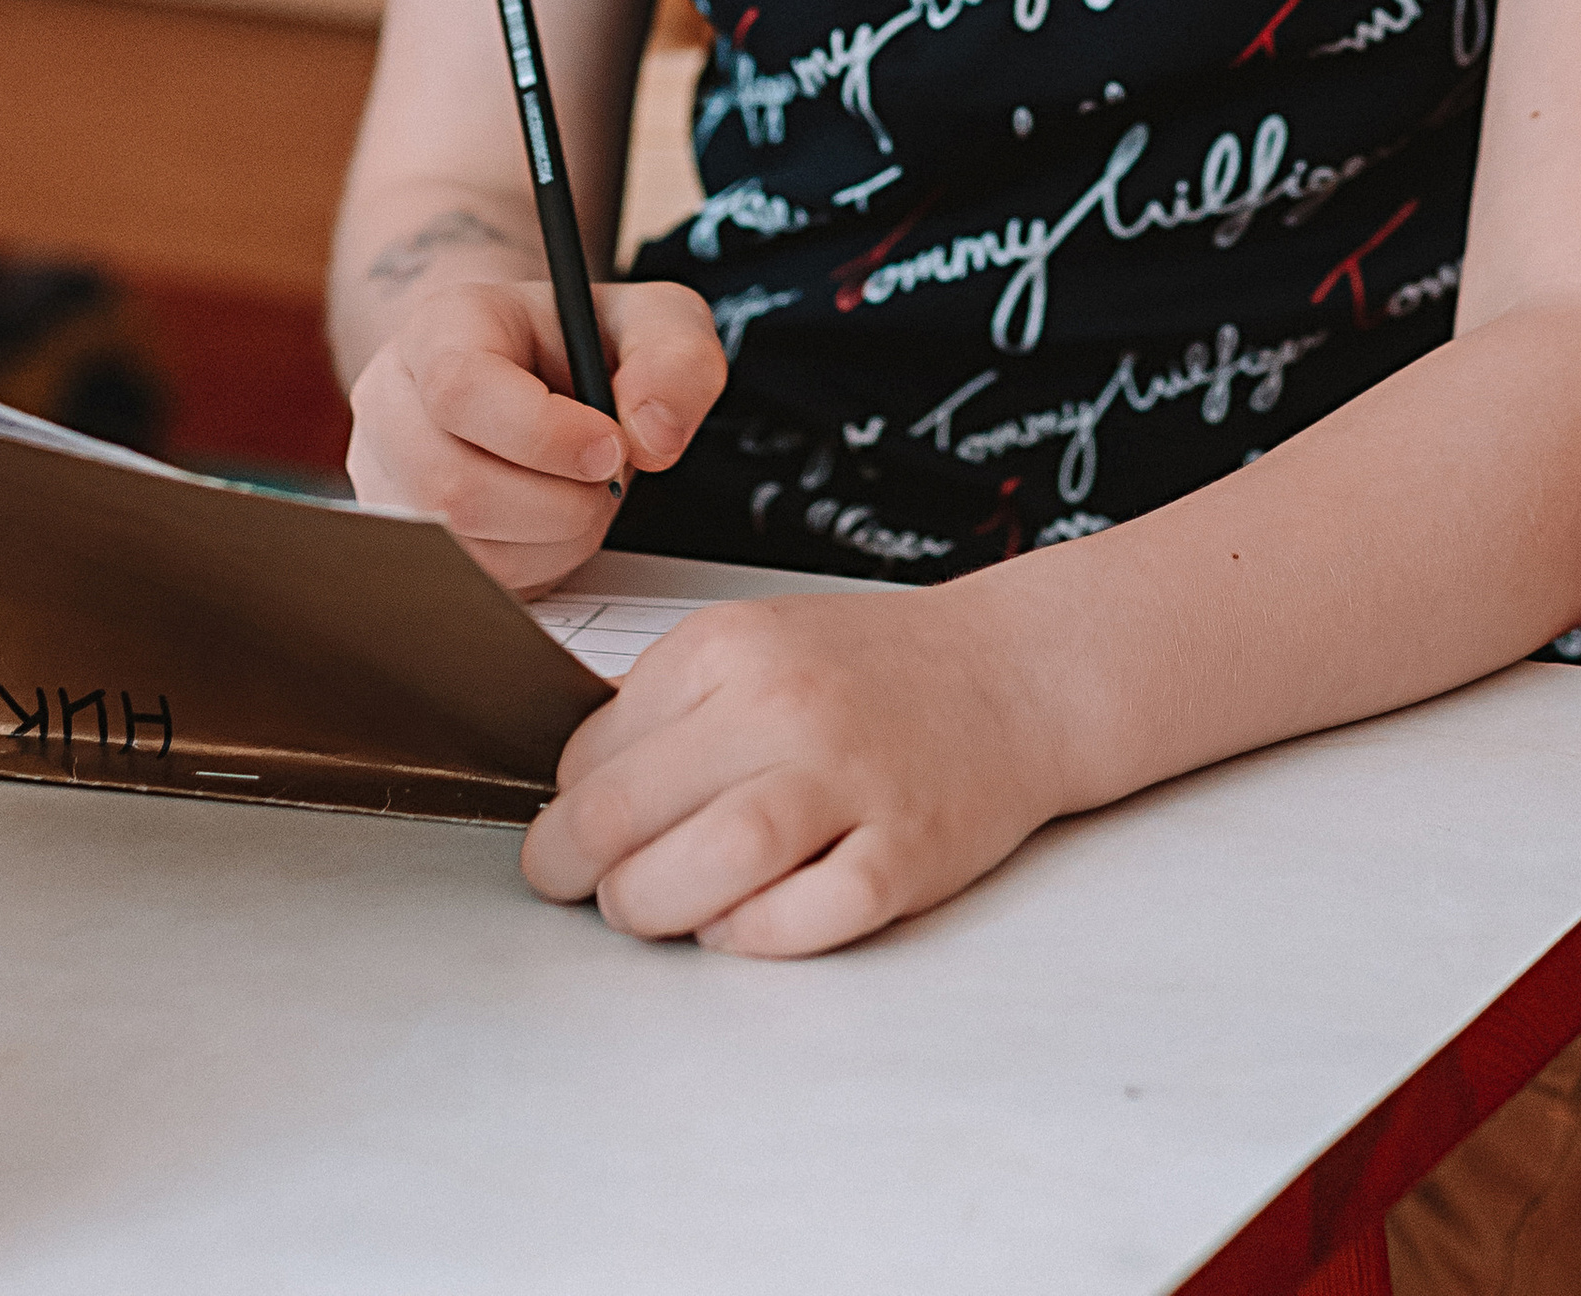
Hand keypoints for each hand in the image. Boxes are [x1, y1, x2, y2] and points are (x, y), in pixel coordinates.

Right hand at [346, 275, 724, 596]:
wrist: (530, 368)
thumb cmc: (583, 340)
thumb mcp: (654, 320)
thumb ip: (674, 359)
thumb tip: (653, 438)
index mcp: (443, 326)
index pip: (460, 387)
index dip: (543, 433)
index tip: (612, 447)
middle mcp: (393, 402)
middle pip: (453, 486)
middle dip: (560, 501)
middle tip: (608, 477)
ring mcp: (386, 478)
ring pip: (464, 548)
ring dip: (554, 538)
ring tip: (582, 492)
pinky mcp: (404, 541)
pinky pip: (470, 583)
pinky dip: (534, 566)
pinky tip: (554, 523)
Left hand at [522, 580, 1065, 954]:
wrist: (1012, 673)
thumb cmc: (874, 673)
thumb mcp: (755, 642)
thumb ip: (666, 708)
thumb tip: (574, 798)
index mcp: (730, 645)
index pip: (588, 752)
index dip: (567, 810)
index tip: (581, 833)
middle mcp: (786, 704)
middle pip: (624, 813)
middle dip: (573, 873)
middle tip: (585, 887)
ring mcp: (851, 780)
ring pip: (710, 863)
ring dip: (651, 907)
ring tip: (652, 909)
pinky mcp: (907, 853)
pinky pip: (807, 919)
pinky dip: (753, 937)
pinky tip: (742, 922)